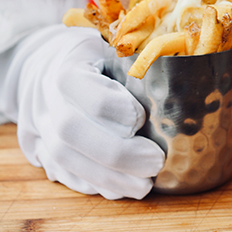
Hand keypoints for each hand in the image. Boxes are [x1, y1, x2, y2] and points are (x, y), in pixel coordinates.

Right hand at [7, 26, 164, 198]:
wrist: (51, 68)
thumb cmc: (101, 56)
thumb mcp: (118, 44)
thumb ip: (143, 53)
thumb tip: (191, 63)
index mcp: (67, 63)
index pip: (75, 83)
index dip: (108, 105)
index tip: (141, 118)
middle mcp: (47, 96)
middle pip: (70, 130)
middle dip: (116, 152)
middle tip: (156, 162)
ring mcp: (40, 125)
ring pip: (64, 158)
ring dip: (108, 177)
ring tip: (145, 185)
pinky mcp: (41, 150)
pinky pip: (63, 173)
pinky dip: (96, 184)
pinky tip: (124, 188)